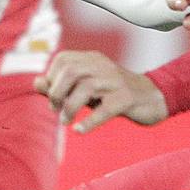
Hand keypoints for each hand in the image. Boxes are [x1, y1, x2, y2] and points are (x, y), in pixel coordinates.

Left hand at [35, 51, 168, 132]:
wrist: (153, 98)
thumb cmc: (113, 95)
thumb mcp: (86, 89)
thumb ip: (61, 86)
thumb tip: (36, 83)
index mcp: (92, 59)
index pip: (63, 59)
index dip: (52, 78)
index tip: (53, 96)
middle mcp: (103, 66)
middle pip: (71, 71)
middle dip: (57, 92)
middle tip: (56, 110)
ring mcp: (116, 82)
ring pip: (86, 88)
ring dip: (70, 107)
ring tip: (66, 121)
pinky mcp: (127, 99)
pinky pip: (104, 109)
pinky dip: (88, 122)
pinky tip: (79, 130)